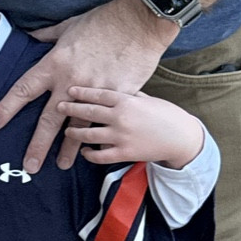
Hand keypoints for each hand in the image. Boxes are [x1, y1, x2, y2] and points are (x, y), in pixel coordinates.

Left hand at [0, 0, 175, 168]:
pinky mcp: (118, 97)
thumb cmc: (102, 21)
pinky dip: (99, 136)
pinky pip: (105, 122)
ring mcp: (95, 93)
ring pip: (78, 128)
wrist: (138, 21)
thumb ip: (47, 35)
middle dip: (38, 145)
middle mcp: (70, 83)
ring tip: (62, 165)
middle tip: (30, 166)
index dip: (7, 109)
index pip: (23, 90)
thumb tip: (30, 35)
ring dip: (69, 149)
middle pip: (49, 120)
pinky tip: (95, 149)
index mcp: (54, 64)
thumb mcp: (68, 26)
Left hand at [56, 86, 204, 167]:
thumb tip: (112, 85)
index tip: (69, 90)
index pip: (98, 94)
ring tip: (68, 131)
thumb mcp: (146, 97)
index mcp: (126, 100)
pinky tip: (85, 151)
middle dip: (71, 109)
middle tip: (58, 107)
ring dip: (75, 133)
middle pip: (89, 112)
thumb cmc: (166, 113)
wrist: (182, 137)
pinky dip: (89, 154)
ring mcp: (122, 136)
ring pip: (89, 135)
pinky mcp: (125, 153)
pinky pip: (100, 155)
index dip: (81, 92)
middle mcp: (121, 117)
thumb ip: (128, 93)